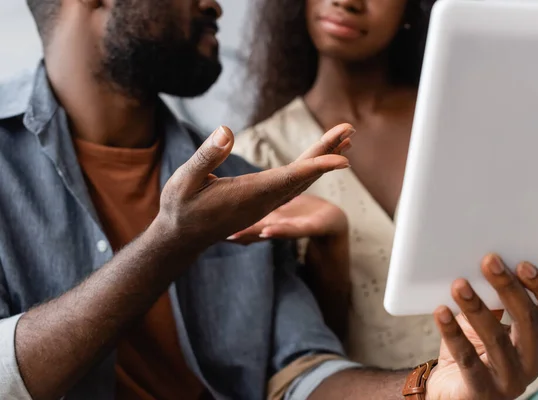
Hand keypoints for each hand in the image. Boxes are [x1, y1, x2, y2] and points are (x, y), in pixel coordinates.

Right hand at [154, 123, 354, 252]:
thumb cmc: (180, 208)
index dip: (316, 166)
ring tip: (344, 138)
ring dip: (323, 158)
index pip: (290, 178)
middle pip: (304, 175)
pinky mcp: (263, 202)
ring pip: (302, 179)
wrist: (182, 238)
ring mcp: (265, 203)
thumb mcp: (184, 181)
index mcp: (249, 194)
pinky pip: (294, 184)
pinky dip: (311, 169)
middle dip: (328, 151)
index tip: (342, 158)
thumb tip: (227, 131)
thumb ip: (205, 157)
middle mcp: (264, 200)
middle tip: (349, 129)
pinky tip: (319, 159)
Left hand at [426, 254, 537, 399]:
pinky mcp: (483, 391)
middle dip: (507, 287)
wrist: (453, 393)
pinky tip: (441, 312)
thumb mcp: (485, 325)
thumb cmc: (472, 352)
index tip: (522, 263)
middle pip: (527, 320)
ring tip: (458, 284)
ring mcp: (509, 378)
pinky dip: (453, 333)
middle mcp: (530, 360)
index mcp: (537, 339)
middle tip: (488, 261)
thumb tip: (482, 266)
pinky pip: (467, 359)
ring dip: (476, 307)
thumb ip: (490, 302)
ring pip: (496, 339)